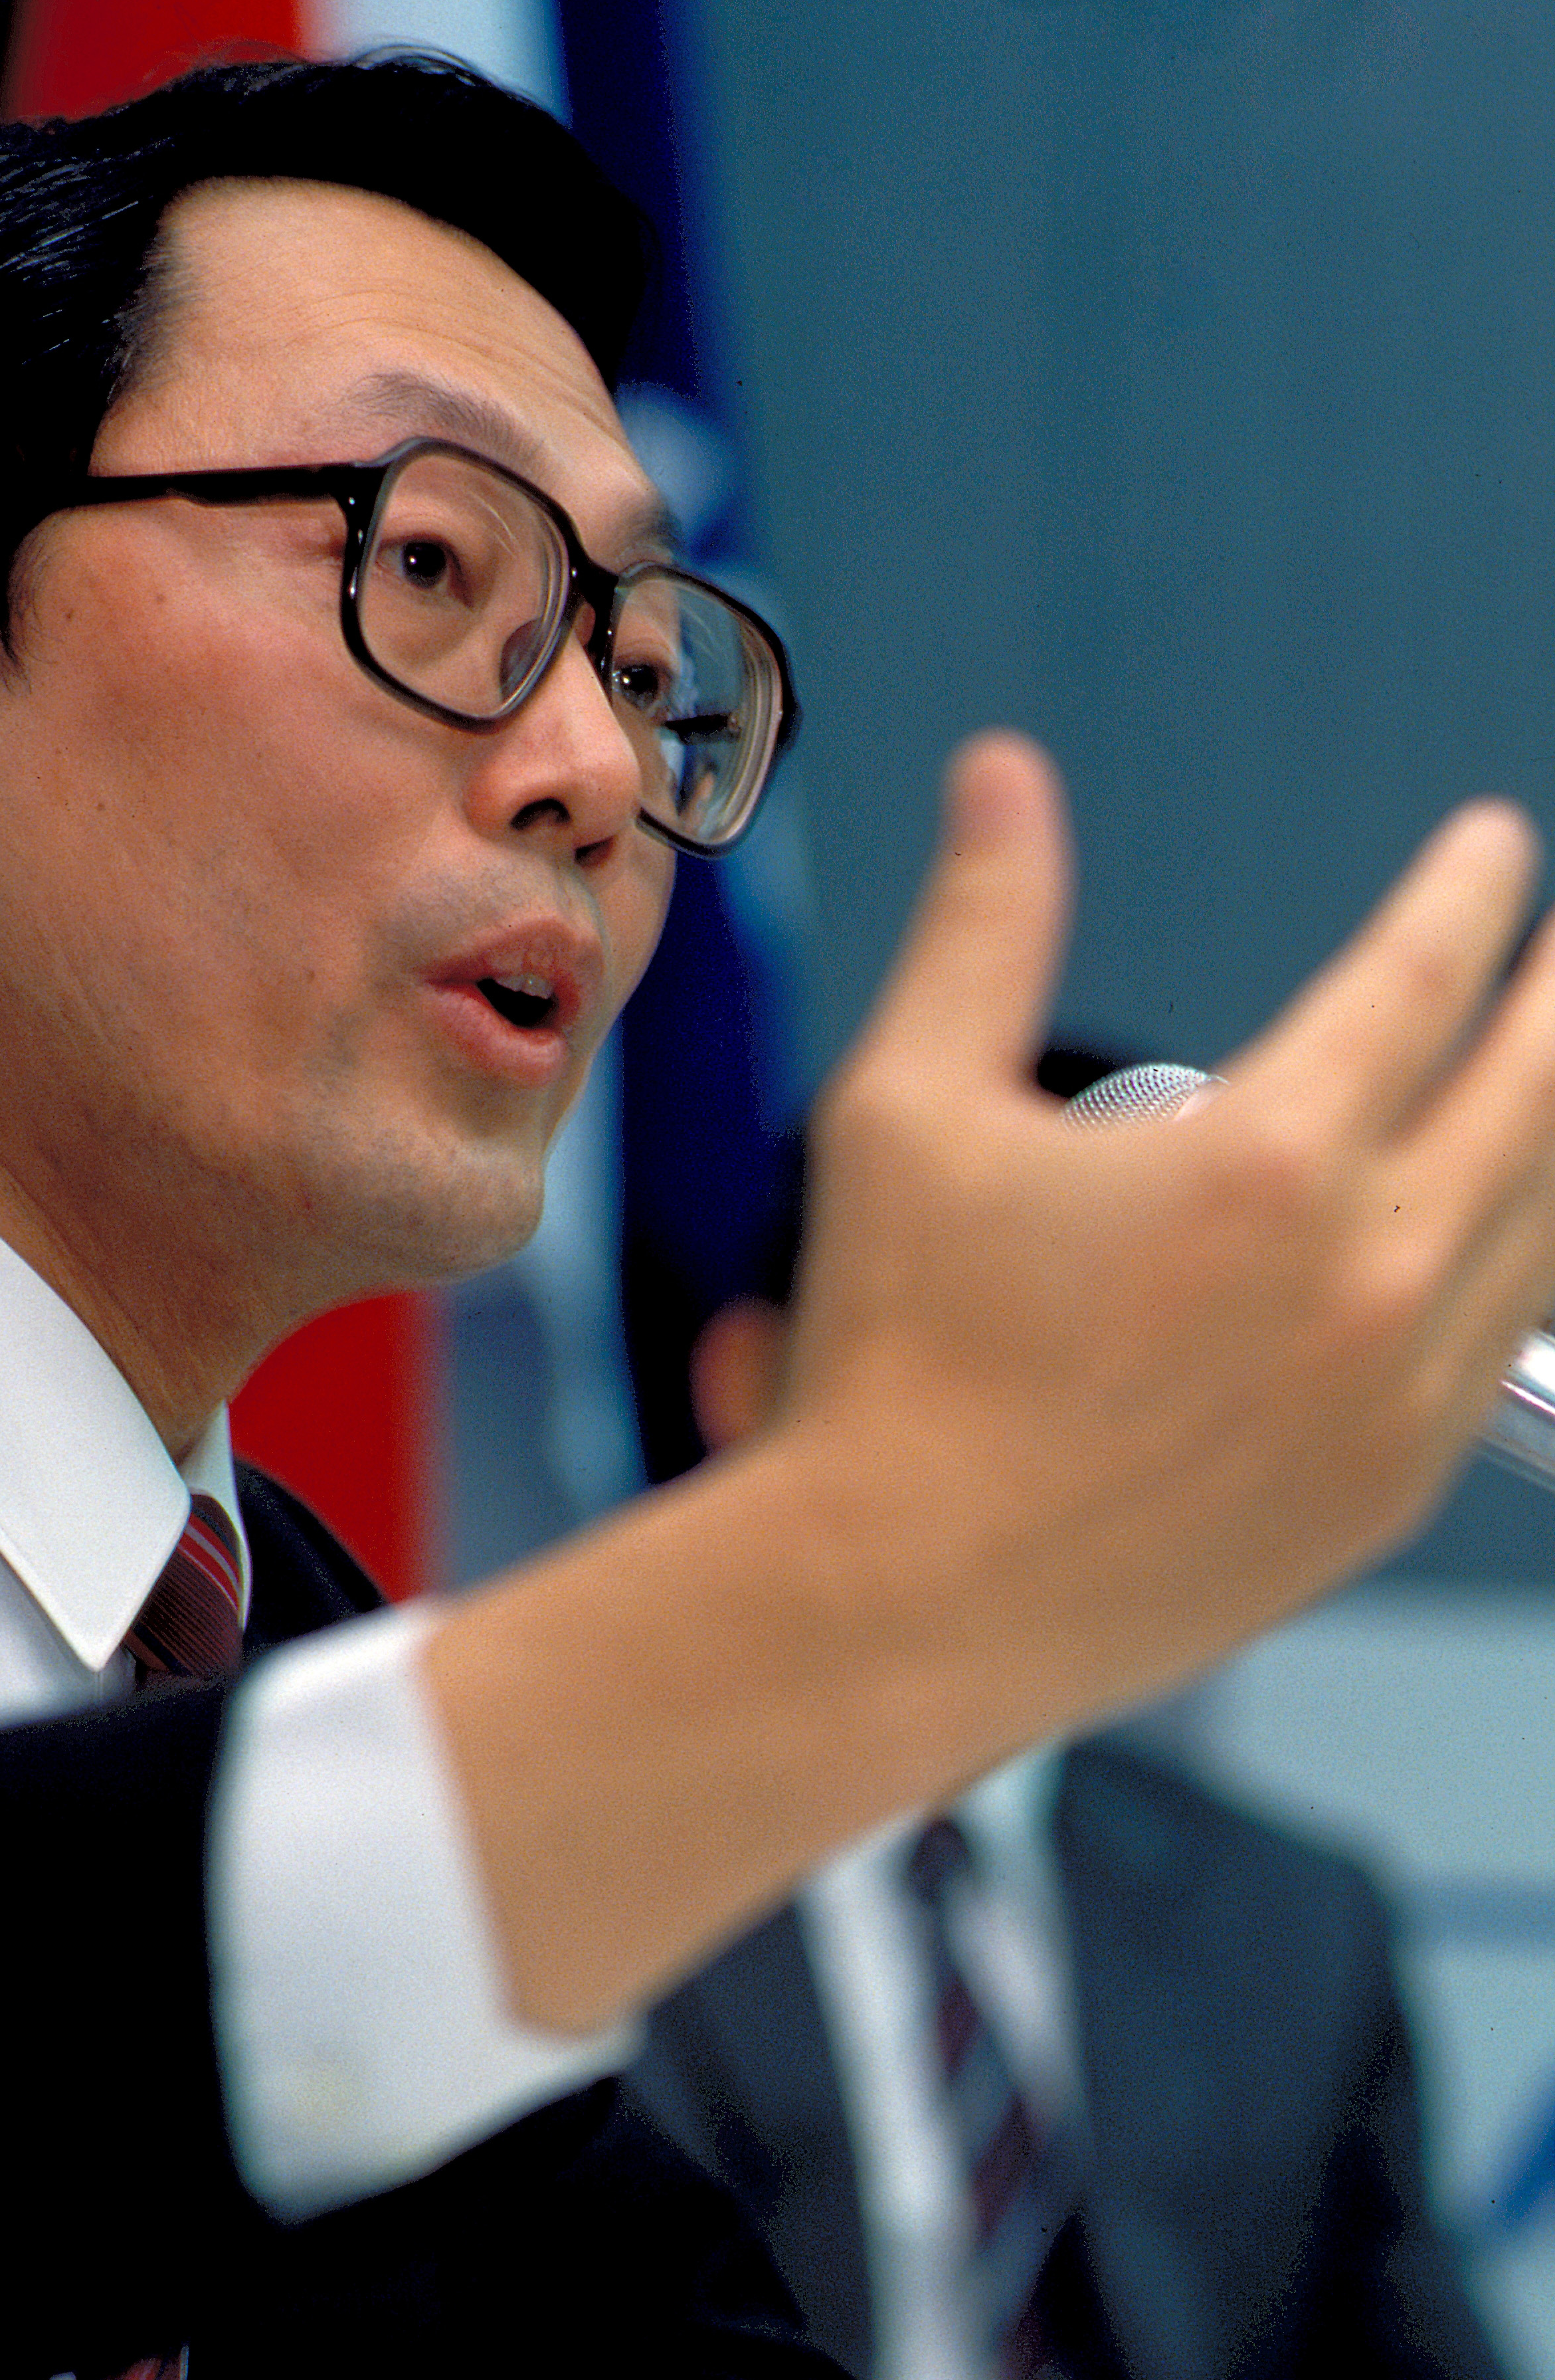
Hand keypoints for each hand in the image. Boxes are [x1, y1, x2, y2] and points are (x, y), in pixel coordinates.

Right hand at [433, 731, 1553, 2028]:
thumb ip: (981, 928)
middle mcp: (1369, 1278)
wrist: (898, 1605)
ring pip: (1550, 1231)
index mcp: (1267, 1162)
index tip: (1496, 849)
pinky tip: (1511, 1240)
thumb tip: (1004, 774)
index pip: (1425, 980)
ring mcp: (1397, 1402)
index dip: (1470, 895)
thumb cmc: (891, 1367)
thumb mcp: (905, 1112)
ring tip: (1551, 1082)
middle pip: (1541, 1096)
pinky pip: (1507, 1355)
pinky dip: (1527, 1270)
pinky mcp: (1384, 1498)